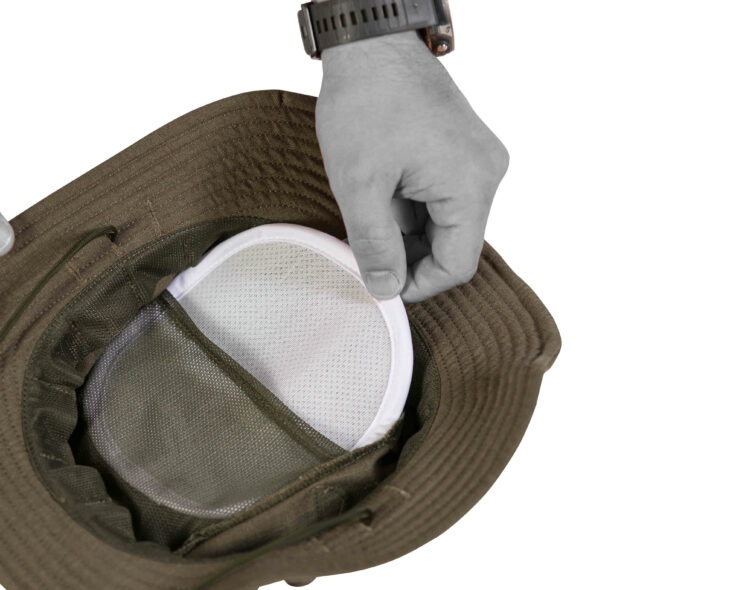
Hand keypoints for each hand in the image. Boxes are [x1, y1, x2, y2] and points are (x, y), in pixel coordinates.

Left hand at [316, 32, 508, 302]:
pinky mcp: (463, 151)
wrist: (372, 44)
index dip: (416, 284)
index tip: (378, 283)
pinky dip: (410, 207)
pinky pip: (442, 198)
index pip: (457, 265)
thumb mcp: (359, 183)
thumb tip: (384, 290)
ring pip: (445, 223)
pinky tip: (381, 192)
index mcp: (472, 184)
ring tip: (369, 207)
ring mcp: (478, 160)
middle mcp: (487, 173)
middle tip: (364, 245)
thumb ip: (373, 243)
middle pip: (453, 245)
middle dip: (407, 254)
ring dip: (406, 229)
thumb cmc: (366, 102)